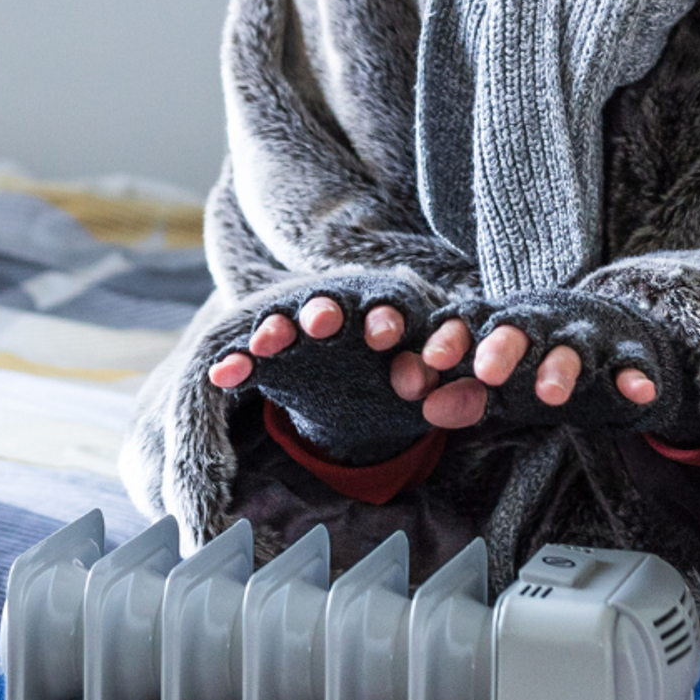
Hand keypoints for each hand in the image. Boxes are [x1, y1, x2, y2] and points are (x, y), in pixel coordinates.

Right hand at [206, 278, 439, 465]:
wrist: (363, 393)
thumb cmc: (404, 383)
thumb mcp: (433, 393)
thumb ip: (457, 394)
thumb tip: (476, 398)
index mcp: (389, 314)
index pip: (391, 306)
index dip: (387, 318)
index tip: (384, 336)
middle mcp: (345, 313)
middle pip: (334, 302)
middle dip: (327, 310)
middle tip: (321, 323)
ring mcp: (302, 330)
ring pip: (288, 319)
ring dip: (278, 326)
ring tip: (267, 341)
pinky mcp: (273, 353)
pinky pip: (250, 353)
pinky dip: (237, 362)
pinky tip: (223, 374)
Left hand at [405, 317, 660, 429]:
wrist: (608, 330)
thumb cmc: (537, 359)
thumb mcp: (498, 381)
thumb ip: (464, 394)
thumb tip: (428, 409)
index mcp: (501, 324)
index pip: (469, 323)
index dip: (451, 339)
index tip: (433, 360)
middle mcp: (541, 323)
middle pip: (518, 328)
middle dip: (502, 347)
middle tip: (487, 372)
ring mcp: (584, 336)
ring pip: (572, 348)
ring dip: (561, 369)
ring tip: (550, 394)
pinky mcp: (626, 351)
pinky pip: (631, 362)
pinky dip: (634, 376)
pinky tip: (640, 391)